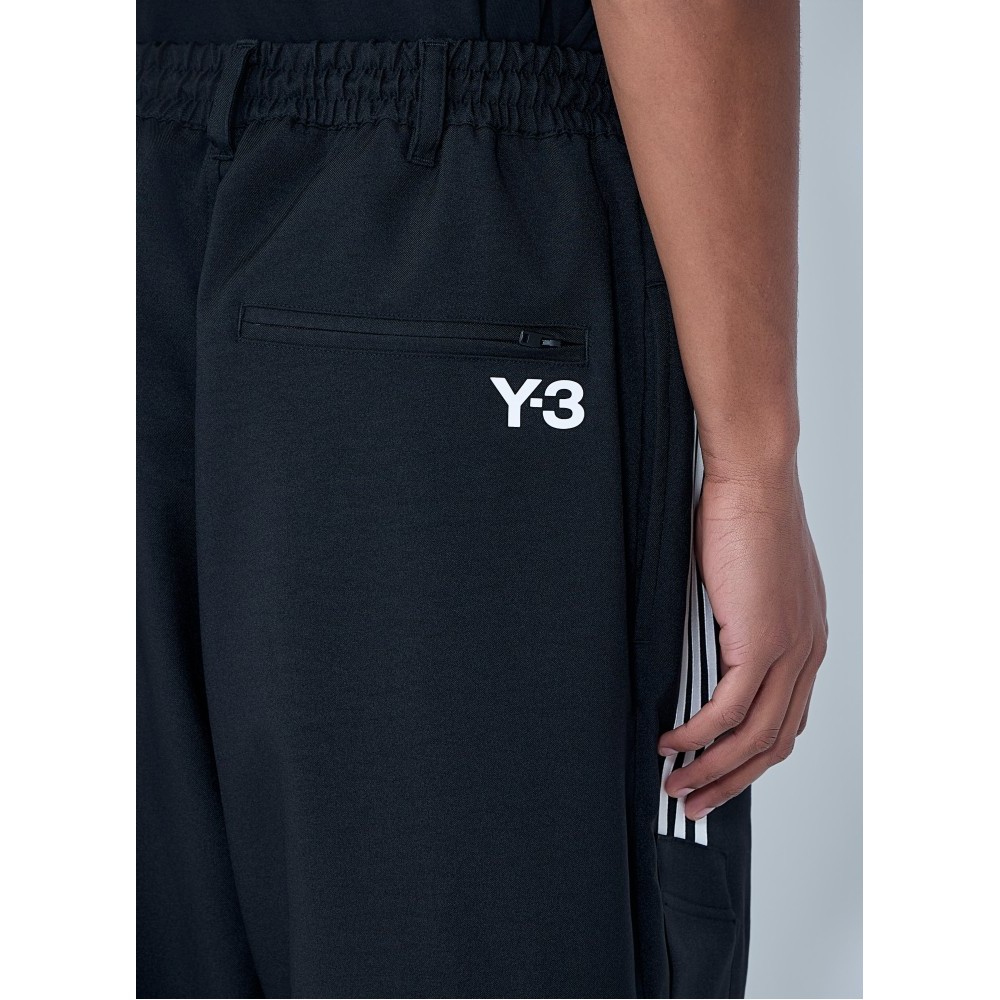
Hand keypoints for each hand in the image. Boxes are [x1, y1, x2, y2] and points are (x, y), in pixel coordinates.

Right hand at [659, 464, 826, 819]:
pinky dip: (698, 735)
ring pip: (755, 737)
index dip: (752, 758)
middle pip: (775, 742)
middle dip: (732, 781)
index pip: (787, 720)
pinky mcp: (762, 642)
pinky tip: (670, 743)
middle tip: (695, 803)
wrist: (754, 480)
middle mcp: (807, 653)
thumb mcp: (747, 581)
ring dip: (713, 769)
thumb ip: (737, 621)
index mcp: (807, 641)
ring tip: (676, 785)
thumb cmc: (742, 518)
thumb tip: (703, 651)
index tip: (719, 776)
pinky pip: (728, 710)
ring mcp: (789, 650)